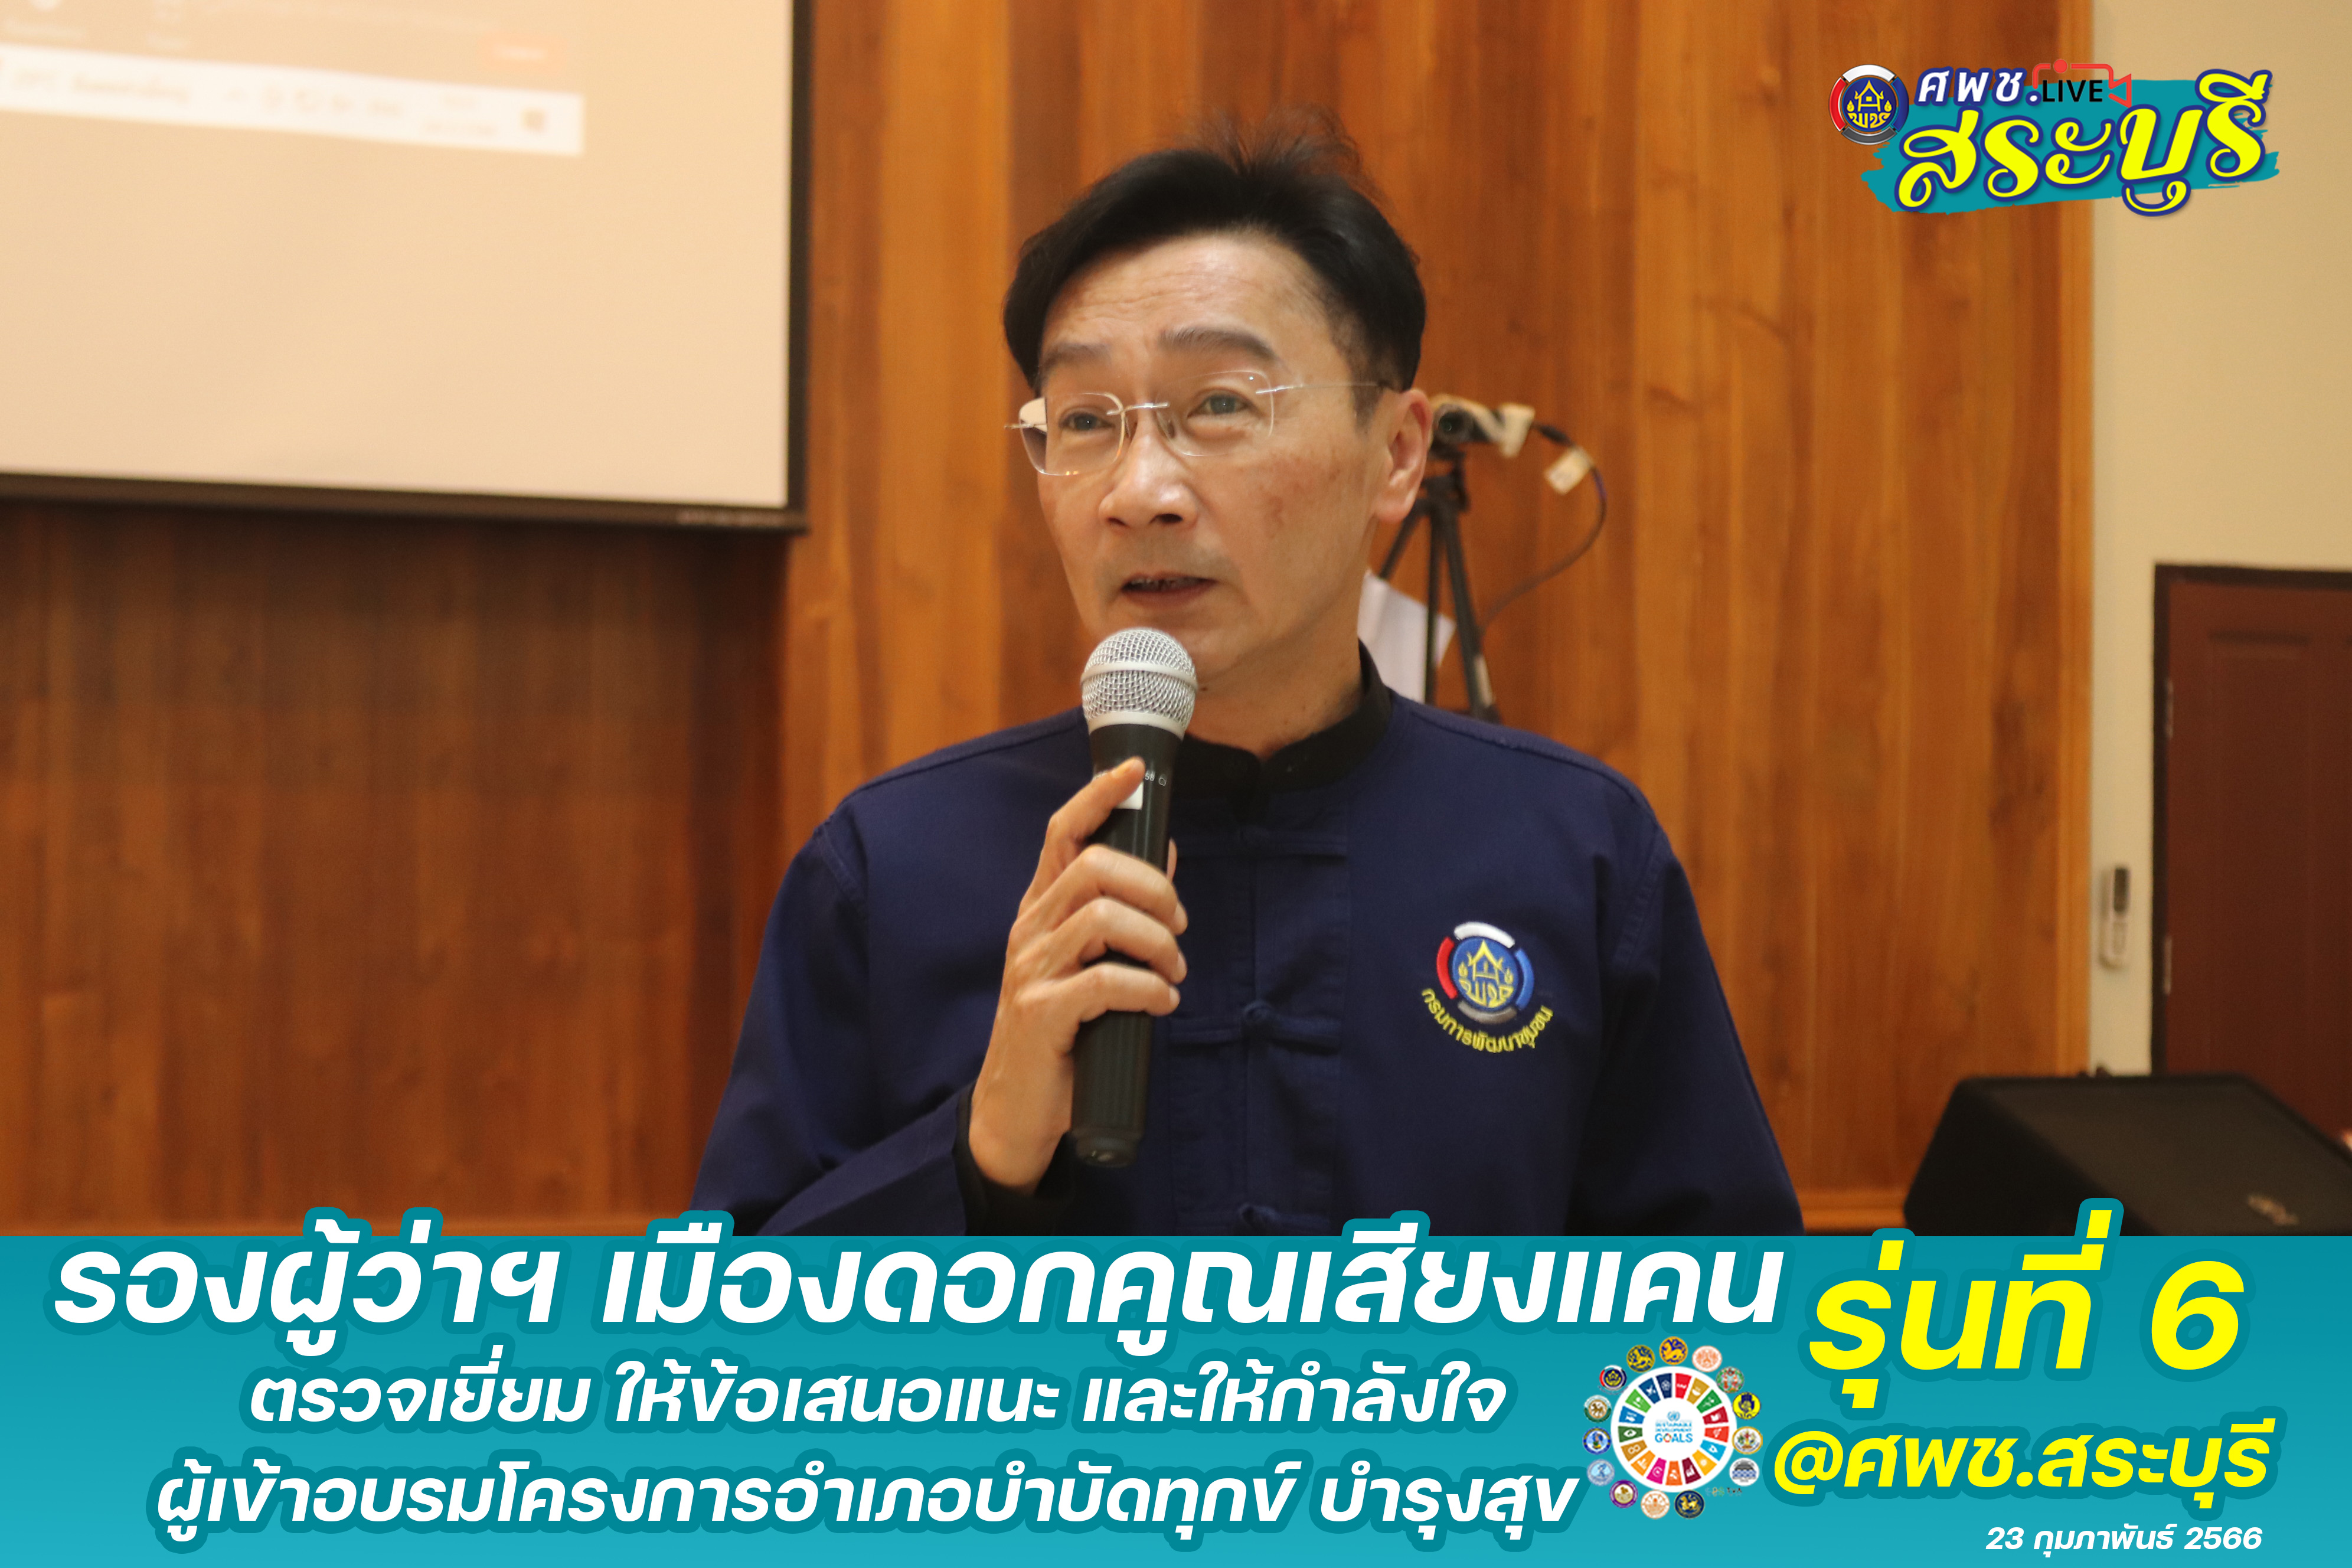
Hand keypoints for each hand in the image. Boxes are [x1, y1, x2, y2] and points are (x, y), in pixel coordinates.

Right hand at [969, 758, 1186, 1191]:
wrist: (1014, 1114)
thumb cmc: (1062, 1033)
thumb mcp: (1089, 962)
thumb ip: (1120, 910)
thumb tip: (1166, 854)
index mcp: (1041, 911)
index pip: (1062, 833)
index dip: (1097, 796)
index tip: (1135, 770)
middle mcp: (1030, 931)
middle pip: (1095, 867)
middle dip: (1155, 888)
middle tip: (1178, 927)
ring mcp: (1031, 970)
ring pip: (1103, 917)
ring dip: (1157, 941)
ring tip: (1173, 972)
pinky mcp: (1041, 1014)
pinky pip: (1105, 980)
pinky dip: (1148, 988)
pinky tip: (1161, 1004)